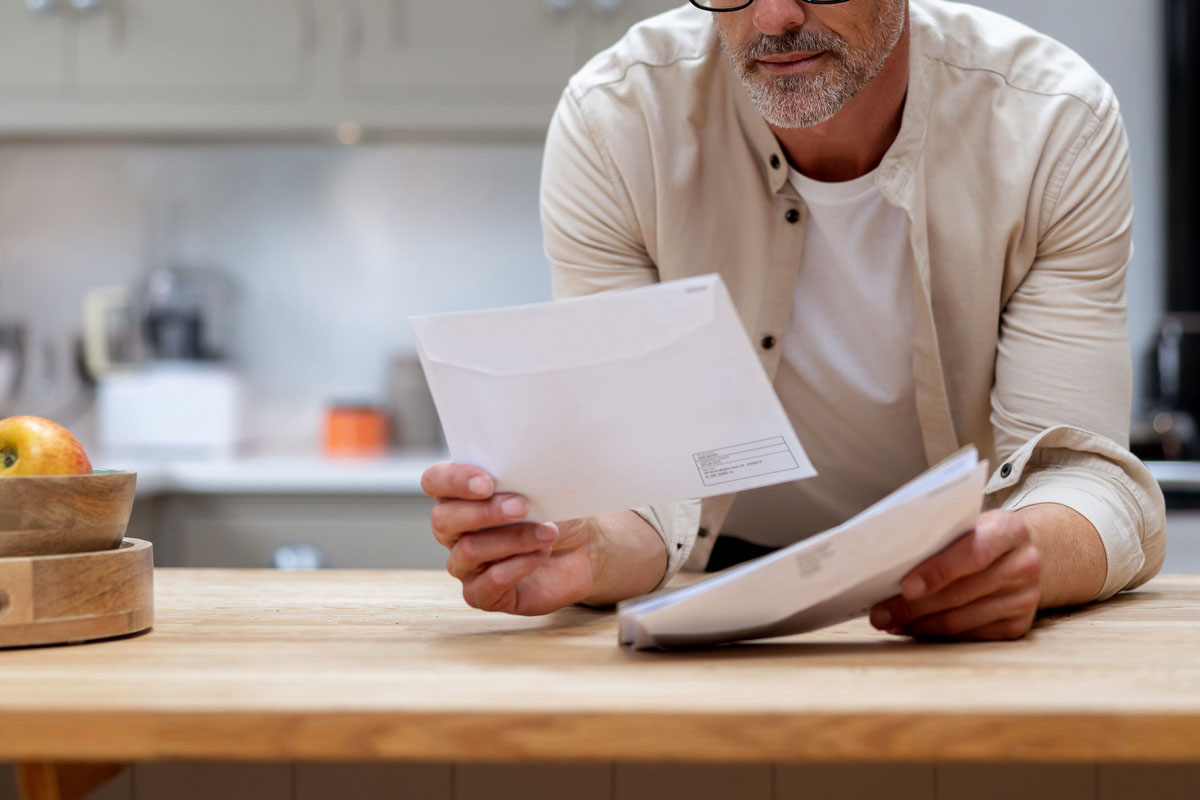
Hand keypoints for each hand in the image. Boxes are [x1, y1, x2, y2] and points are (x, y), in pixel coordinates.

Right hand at [421, 462, 595, 615]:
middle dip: (485, 511)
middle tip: (522, 507)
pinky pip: (488, 583)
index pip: (435, 481)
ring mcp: (466, 565)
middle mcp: (455, 531)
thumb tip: (513, 478)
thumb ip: (518, 479)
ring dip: (513, 539)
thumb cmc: (555, 513)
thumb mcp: (540, 488)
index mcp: (460, 496)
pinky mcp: (483, 595)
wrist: (582, 549)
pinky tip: (541, 555)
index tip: (488, 483)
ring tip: (547, 533)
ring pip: (469, 551)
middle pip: (443, 520)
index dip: (454, 480)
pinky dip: (518, 566)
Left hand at [868, 509, 1042, 639]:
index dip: (938, 571)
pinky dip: (935, 633)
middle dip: (913, 606)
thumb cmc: (978, 535)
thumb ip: (938, 536)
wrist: (1020, 553)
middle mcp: (1024, 564)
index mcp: (1010, 530)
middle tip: (879, 613)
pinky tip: (911, 627)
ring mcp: (1024, 598)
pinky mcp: (1018, 625)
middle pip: (961, 592)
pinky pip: (969, 635)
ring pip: (961, 619)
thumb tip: (887, 562)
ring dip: (919, 624)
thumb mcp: (965, 523)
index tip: (906, 587)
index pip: (973, 553)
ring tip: (888, 622)